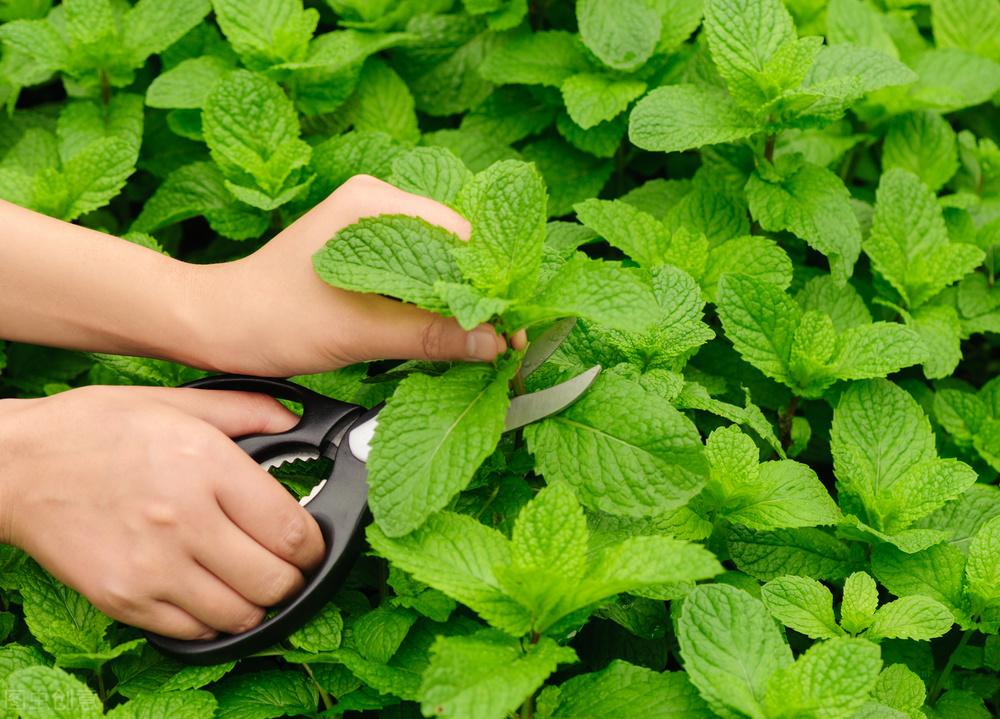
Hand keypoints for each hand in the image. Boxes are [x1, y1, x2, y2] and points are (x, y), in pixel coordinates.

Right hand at [0, 386, 323, 639]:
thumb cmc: (94, 430)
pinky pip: (193, 631)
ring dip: (258, 605)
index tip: (314, 545)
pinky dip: (215, 621)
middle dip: (294, 579)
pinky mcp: (124, 600)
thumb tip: (296, 420)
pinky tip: (211, 594)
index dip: (316, 546)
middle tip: (288, 566)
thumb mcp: (175, 402)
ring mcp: (152, 568)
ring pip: (240, 615)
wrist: (17, 467)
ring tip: (251, 582)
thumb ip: (246, 410)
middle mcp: (184, 523)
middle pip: (274, 581)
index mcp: (206, 468)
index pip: (292, 531)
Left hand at [187, 175, 525, 375]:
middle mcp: (375, 202)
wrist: (215, 324)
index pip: (459, 236)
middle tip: (505, 337)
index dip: (491, 283)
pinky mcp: (362, 251)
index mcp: (374, 202)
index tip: (513, 324)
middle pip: (453, 247)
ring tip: (483, 339)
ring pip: (436, 262)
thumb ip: (430, 335)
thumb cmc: (271, 318)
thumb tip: (492, 343)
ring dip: (458, 301)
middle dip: (480, 293)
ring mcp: (368, 225)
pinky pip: (415, 273)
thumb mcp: (358, 331)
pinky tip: (448, 330)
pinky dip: (434, 302)